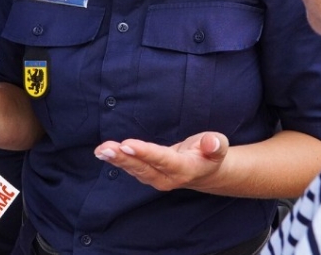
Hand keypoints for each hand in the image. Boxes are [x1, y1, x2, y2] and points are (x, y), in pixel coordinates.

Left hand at [93, 132, 228, 191]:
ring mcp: (156, 179)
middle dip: (124, 158)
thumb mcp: (219, 146)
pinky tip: (103, 152)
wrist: (205, 172)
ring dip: (116, 159)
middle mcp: (168, 178)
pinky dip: (116, 160)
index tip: (127, 145)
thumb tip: (212, 142)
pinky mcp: (148, 175)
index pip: (162, 160)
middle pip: (143, 168)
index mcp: (185, 169)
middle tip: (107, 148)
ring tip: (101, 150)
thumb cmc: (210, 154)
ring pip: (134, 170)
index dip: (145, 153)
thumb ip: (215, 145)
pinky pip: (131, 168)